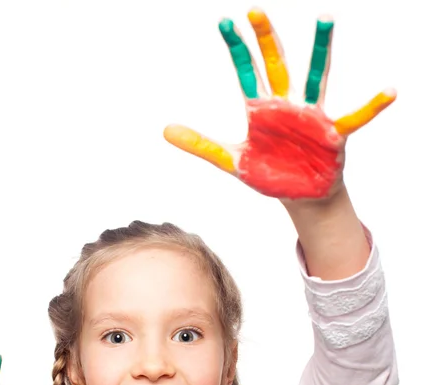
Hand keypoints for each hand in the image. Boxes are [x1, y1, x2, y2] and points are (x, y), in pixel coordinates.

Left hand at [164, 9, 395, 200]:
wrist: (297, 195)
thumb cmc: (269, 172)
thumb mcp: (231, 160)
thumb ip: (200, 145)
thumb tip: (164, 130)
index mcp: (261, 111)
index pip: (247, 72)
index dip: (236, 49)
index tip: (224, 22)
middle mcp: (285, 106)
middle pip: (275, 66)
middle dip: (266, 39)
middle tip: (256, 10)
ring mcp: (310, 118)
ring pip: (314, 78)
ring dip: (318, 52)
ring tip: (324, 21)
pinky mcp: (331, 135)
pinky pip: (354, 118)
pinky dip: (371, 106)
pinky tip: (390, 92)